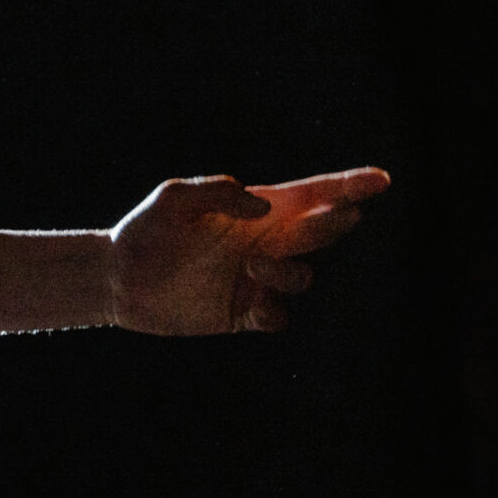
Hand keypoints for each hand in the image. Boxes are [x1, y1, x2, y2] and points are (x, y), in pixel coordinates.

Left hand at [106, 167, 390, 334]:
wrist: (115, 279)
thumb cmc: (144, 230)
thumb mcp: (174, 197)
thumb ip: (218, 191)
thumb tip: (264, 208)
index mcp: (256, 210)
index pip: (312, 196)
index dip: (349, 188)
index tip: (382, 180)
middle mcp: (264, 243)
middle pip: (319, 232)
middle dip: (332, 223)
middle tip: (331, 217)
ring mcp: (256, 279)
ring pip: (302, 277)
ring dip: (289, 271)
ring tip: (254, 266)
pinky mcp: (242, 313)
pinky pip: (278, 316)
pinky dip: (275, 311)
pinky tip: (256, 304)